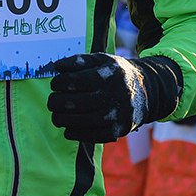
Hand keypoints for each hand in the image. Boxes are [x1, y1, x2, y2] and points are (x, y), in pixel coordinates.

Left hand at [46, 52, 180, 143]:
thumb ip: (80, 61)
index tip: (54, 84)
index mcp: (112, 73)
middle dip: (60, 103)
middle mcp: (117, 94)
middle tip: (51, 102)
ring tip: (55, 116)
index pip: (82, 80)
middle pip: (82, 102)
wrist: (144, 92)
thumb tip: (57, 67)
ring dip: (65, 120)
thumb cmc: (115, 73)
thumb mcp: (102, 60)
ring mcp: (119, 114)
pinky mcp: (118, 130)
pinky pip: (94, 135)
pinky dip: (77, 134)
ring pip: (86, 121)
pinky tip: (67, 129)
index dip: (63, 82)